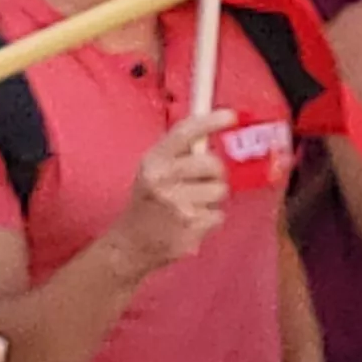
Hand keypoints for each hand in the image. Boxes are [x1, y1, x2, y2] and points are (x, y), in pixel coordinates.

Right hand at [106, 111, 233, 276]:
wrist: (130, 245)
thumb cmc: (147, 202)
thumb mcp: (152, 172)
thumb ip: (179, 153)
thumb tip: (212, 128)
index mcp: (152, 162)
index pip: (184, 133)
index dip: (210, 121)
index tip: (231, 116)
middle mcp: (162, 180)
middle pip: (213, 164)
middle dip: (215, 172)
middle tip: (202, 181)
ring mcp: (177, 205)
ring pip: (220, 192)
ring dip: (211, 200)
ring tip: (190, 206)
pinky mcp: (190, 228)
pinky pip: (218, 216)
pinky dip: (208, 221)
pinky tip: (190, 224)